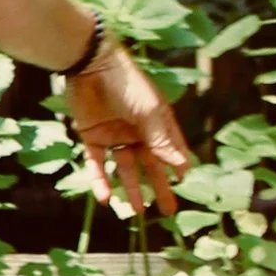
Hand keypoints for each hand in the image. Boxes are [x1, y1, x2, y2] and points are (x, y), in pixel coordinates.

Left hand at [65, 42, 189, 219]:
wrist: (89, 65)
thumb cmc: (126, 84)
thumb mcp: (148, 112)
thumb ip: (161, 139)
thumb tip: (182, 165)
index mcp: (156, 122)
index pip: (171, 149)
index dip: (178, 165)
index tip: (185, 183)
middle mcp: (137, 131)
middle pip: (151, 164)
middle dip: (160, 186)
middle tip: (169, 210)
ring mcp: (114, 135)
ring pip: (126, 168)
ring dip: (132, 189)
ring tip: (140, 211)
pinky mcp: (91, 137)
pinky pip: (98, 164)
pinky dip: (101, 181)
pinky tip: (105, 199)